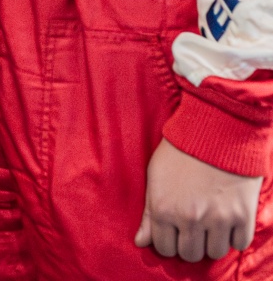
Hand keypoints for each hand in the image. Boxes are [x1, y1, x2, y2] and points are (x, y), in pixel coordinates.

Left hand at [135, 138, 262, 261]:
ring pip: (215, 252)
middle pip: (190, 254)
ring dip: (213, 239)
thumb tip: (140, 242)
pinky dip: (235, 234)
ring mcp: (218, 219)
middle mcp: (189, 219)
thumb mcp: (156, 174)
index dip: (169, 239)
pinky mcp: (242, 216)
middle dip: (191, 241)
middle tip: (195, 224)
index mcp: (163, 209)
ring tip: (212, 218)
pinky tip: (229, 216)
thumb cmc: (181, 148)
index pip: (164, 248)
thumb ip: (148, 212)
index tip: (175, 229)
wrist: (217, 127)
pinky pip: (239, 244)